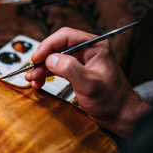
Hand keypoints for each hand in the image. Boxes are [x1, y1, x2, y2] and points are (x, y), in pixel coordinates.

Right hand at [25, 27, 150, 137]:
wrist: (120, 117)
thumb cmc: (112, 101)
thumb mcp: (89, 84)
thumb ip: (69, 68)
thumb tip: (50, 58)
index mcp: (95, 46)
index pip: (65, 36)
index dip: (48, 45)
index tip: (36, 58)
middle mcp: (88, 50)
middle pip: (57, 46)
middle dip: (42, 59)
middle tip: (32, 70)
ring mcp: (82, 61)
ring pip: (55, 57)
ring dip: (42, 67)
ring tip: (33, 78)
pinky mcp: (77, 71)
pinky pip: (57, 67)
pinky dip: (46, 74)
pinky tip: (39, 82)